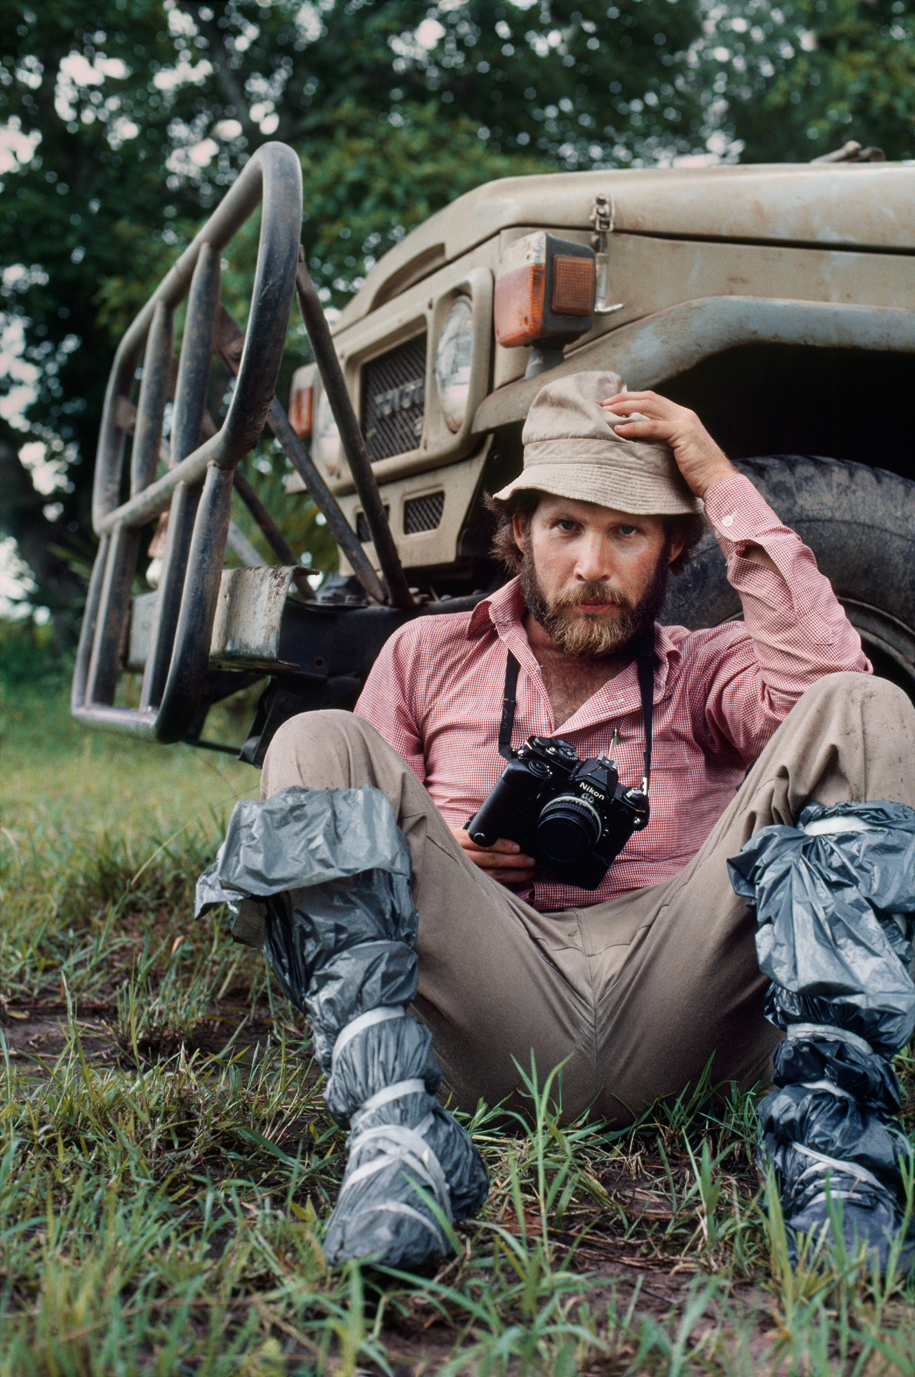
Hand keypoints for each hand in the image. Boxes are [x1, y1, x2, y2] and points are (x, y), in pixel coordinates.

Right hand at [449, 828, 535, 884]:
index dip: (502, 845)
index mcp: (461, 840)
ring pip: (492, 875)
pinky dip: (505, 885)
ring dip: (514, 875)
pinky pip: (490, 886)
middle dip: (514, 861)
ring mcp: (465, 872)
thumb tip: (504, 830)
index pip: (484, 843)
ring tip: (529, 873)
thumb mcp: (463, 832)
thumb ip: (480, 831)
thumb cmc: (454, 843)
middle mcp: (462, 856)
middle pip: (491, 860)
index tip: (517, 847)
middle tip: (530, 861)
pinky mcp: (469, 884)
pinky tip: (517, 883)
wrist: (435, 857)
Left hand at [601, 391, 735, 499]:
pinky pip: (653, 426)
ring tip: (607, 412)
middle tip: (604, 404)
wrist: (718, 481)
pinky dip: (634, 426)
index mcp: (683, 416)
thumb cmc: (697, 473)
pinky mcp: (682, 433)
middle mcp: (684, 414)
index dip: (632, 399)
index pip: (653, 400)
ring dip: (625, 407)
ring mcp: (684, 422)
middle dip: (624, 399)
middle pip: (648, 398)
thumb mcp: (677, 452)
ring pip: (649, 406)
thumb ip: (663, 443)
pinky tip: (619, 430)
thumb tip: (641, 445)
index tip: (613, 405)